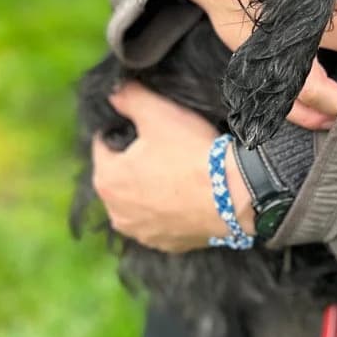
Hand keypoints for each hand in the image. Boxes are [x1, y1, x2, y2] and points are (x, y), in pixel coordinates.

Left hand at [92, 82, 253, 252]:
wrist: (233, 195)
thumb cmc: (191, 153)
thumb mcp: (157, 113)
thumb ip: (129, 98)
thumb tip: (114, 92)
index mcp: (106, 179)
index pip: (103, 145)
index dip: (125, 129)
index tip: (148, 125)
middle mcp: (116, 213)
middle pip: (120, 175)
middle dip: (137, 161)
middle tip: (167, 145)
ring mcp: (142, 233)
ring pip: (140, 201)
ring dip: (151, 188)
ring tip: (179, 170)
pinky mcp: (167, 244)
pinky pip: (162, 221)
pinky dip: (170, 209)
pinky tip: (189, 194)